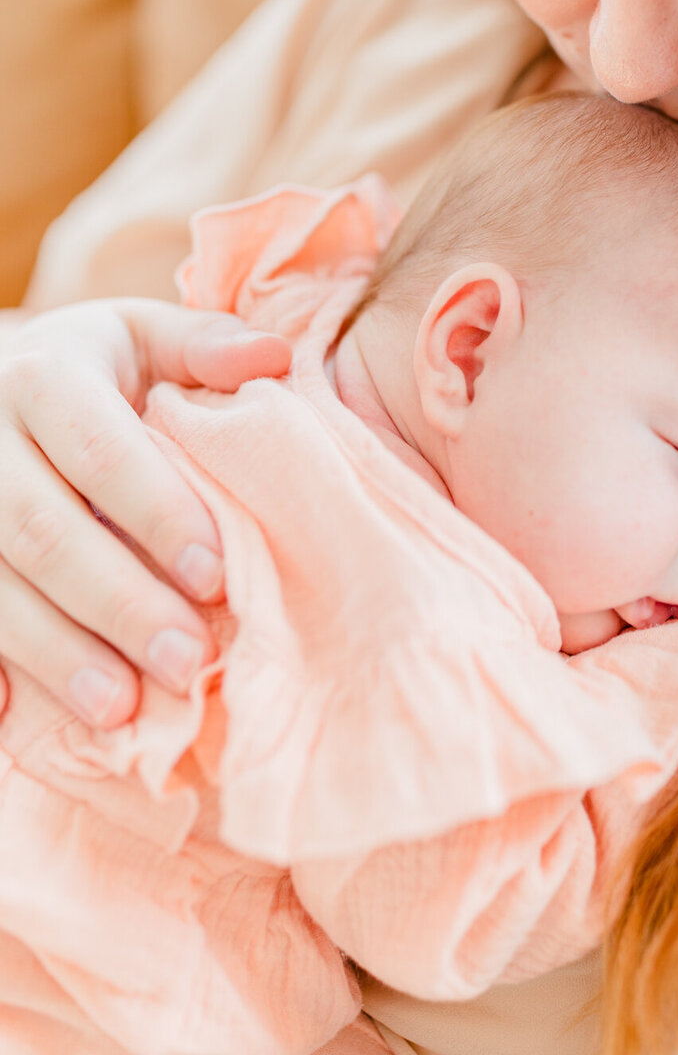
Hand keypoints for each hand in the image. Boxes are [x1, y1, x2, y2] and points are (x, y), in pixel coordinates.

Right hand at [0, 299, 290, 725]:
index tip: (216, 576)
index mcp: (43, 376)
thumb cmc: (89, 368)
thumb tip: (274, 357)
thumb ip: (203, 346)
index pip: (103, 454)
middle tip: (188, 662)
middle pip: (45, 533)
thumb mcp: (139, 337)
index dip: (158, 517)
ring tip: (120, 708)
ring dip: (57, 653)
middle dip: (119, 604)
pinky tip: (12, 716)